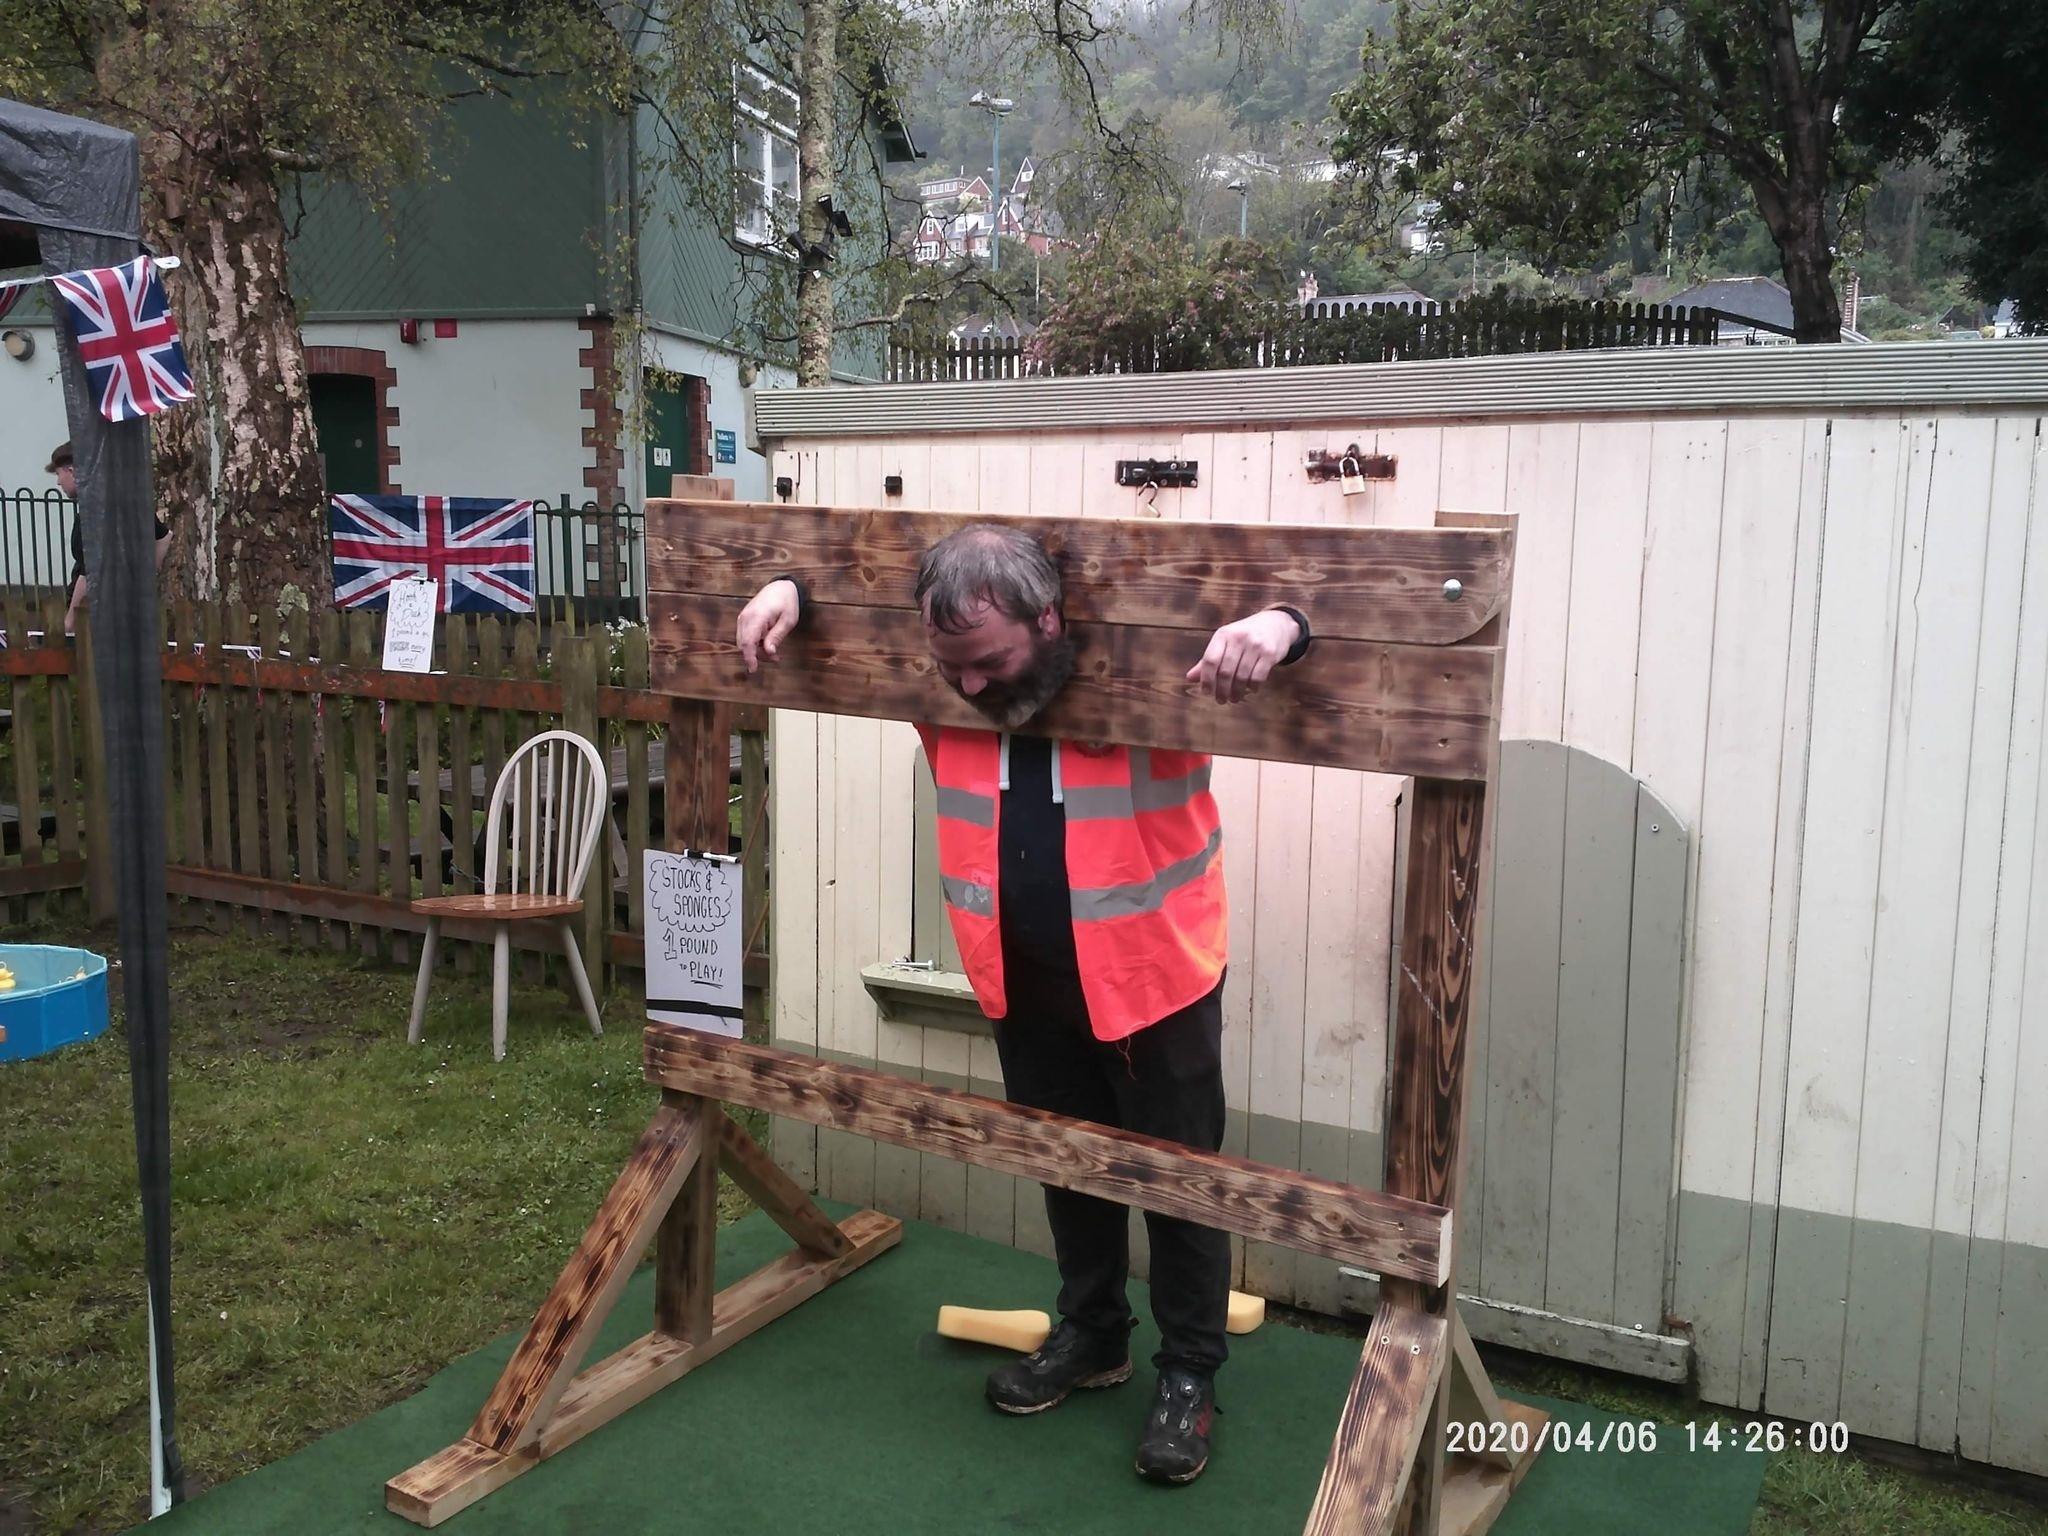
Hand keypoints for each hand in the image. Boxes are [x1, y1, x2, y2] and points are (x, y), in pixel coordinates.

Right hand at [736, 579, 801, 673]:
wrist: (781, 587)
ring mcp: (743, 617)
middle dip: (757, 656)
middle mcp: (745, 617)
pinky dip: (755, 643)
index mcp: (756, 617)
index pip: (748, 642)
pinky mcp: (744, 619)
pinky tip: (768, 644)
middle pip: (744, 645)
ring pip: (743, 642)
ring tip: (775, 653)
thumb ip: (776, 636)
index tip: (753, 670)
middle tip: (776, 658)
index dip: (749, 658)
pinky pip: (745, 636)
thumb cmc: (787, 603)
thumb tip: (769, 652)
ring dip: (757, 651)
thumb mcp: (788, 621)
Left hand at [1185, 609, 1301, 703]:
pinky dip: (1252, 687)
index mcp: (1223, 634)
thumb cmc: (1244, 636)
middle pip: (1225, 671)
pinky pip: (1258, 677)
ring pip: (1242, 676)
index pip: (1210, 660)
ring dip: (1236, 692)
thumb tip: (1190, 678)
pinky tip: (1250, 689)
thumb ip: (1209, 660)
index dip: (1207, 679)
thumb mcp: (1225, 642)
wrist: (1275, 624)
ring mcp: (1255, 645)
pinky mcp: (1270, 653)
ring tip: (1234, 698)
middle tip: (1221, 700)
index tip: (1207, 692)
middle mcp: (1239, 638)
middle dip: (1222, 690)